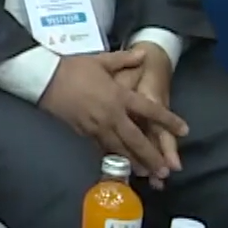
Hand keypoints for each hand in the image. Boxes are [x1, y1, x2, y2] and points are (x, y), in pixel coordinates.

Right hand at [40, 49, 186, 181]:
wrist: (43, 78)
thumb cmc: (72, 68)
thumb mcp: (100, 60)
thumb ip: (124, 59)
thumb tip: (144, 55)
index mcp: (119, 96)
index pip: (150, 110)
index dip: (168, 120)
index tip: (184, 130)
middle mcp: (111, 115)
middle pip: (136, 139)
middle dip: (151, 155)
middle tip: (164, 170)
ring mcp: (96, 126)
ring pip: (119, 148)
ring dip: (134, 162)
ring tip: (146, 173)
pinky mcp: (81, 132)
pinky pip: (100, 147)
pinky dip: (111, 157)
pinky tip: (118, 165)